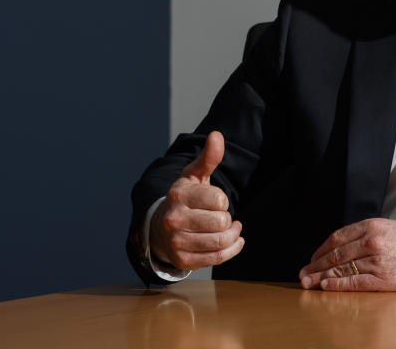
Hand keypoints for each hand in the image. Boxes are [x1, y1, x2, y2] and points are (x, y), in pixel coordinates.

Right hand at [149, 131, 244, 270]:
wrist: (160, 228)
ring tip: (231, 228)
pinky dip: (232, 249)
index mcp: (177, 194)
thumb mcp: (194, 176)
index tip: (217, 201)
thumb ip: (208, 157)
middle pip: (221, 222)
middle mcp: (173, 218)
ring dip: (233, 235)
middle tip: (221, 216)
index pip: (219, 200)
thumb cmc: (184, 199)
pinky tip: (235, 241)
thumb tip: (217, 135)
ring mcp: (176, 241)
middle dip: (227, 218)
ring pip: (220, 241)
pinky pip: (217, 258)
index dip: (224, 200)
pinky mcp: (182, 260)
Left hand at [298, 218, 395, 290]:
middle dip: (316, 265)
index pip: (337, 238)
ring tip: (309, 283)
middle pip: (336, 254)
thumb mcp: (389, 228)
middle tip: (303, 274)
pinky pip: (355, 282)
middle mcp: (373, 241)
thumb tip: (340, 246)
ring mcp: (378, 261)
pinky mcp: (385, 279)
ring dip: (322, 277)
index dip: (321, 250)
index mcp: (372, 226)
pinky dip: (338, 285)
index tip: (312, 258)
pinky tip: (326, 287)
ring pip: (342, 268)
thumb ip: (365, 234)